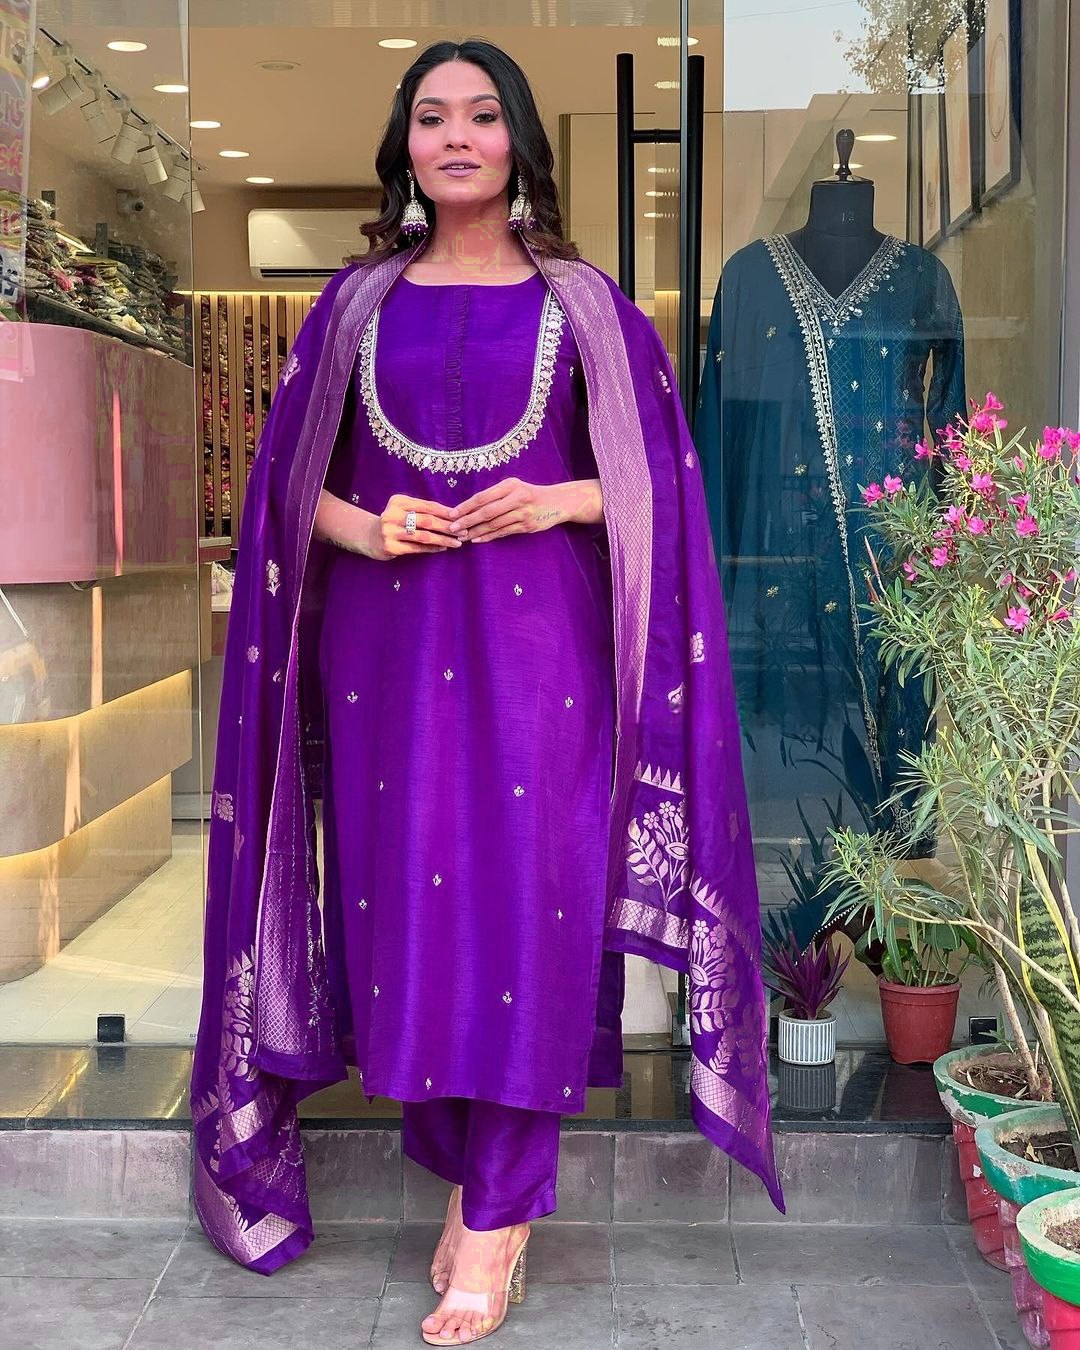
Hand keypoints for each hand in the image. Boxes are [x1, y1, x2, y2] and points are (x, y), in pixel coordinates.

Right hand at [366, 492, 465, 560]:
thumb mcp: (404, 510)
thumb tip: (453, 515)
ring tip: (457, 542)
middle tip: (463, 531)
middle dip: (447, 526)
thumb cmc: (395, 522)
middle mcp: (392, 515)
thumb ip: (423, 510)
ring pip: (424, 536)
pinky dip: (432, 548)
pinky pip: (416, 548)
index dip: (446, 512)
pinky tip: (443, 548)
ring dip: (443, 539)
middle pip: (427, 521)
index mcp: (398, 501)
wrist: (370, 537)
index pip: (428, 506)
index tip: (461, 517)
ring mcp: (390, 532)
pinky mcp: (390, 547)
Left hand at [449, 477, 572, 542]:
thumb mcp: (514, 487)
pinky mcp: (527, 526)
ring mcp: (523, 513)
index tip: (452, 514)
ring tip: (462, 537)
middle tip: (453, 528)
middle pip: (487, 512)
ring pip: (494, 524)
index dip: (466, 506)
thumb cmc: (529, 494)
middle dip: (467, 521)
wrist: (557, 502)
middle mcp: (517, 497)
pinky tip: (477, 539)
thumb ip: (495, 495)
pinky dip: (489, 536)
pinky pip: (503, 532)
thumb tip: (468, 508)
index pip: (483, 497)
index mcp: (510, 485)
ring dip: (476, 531)